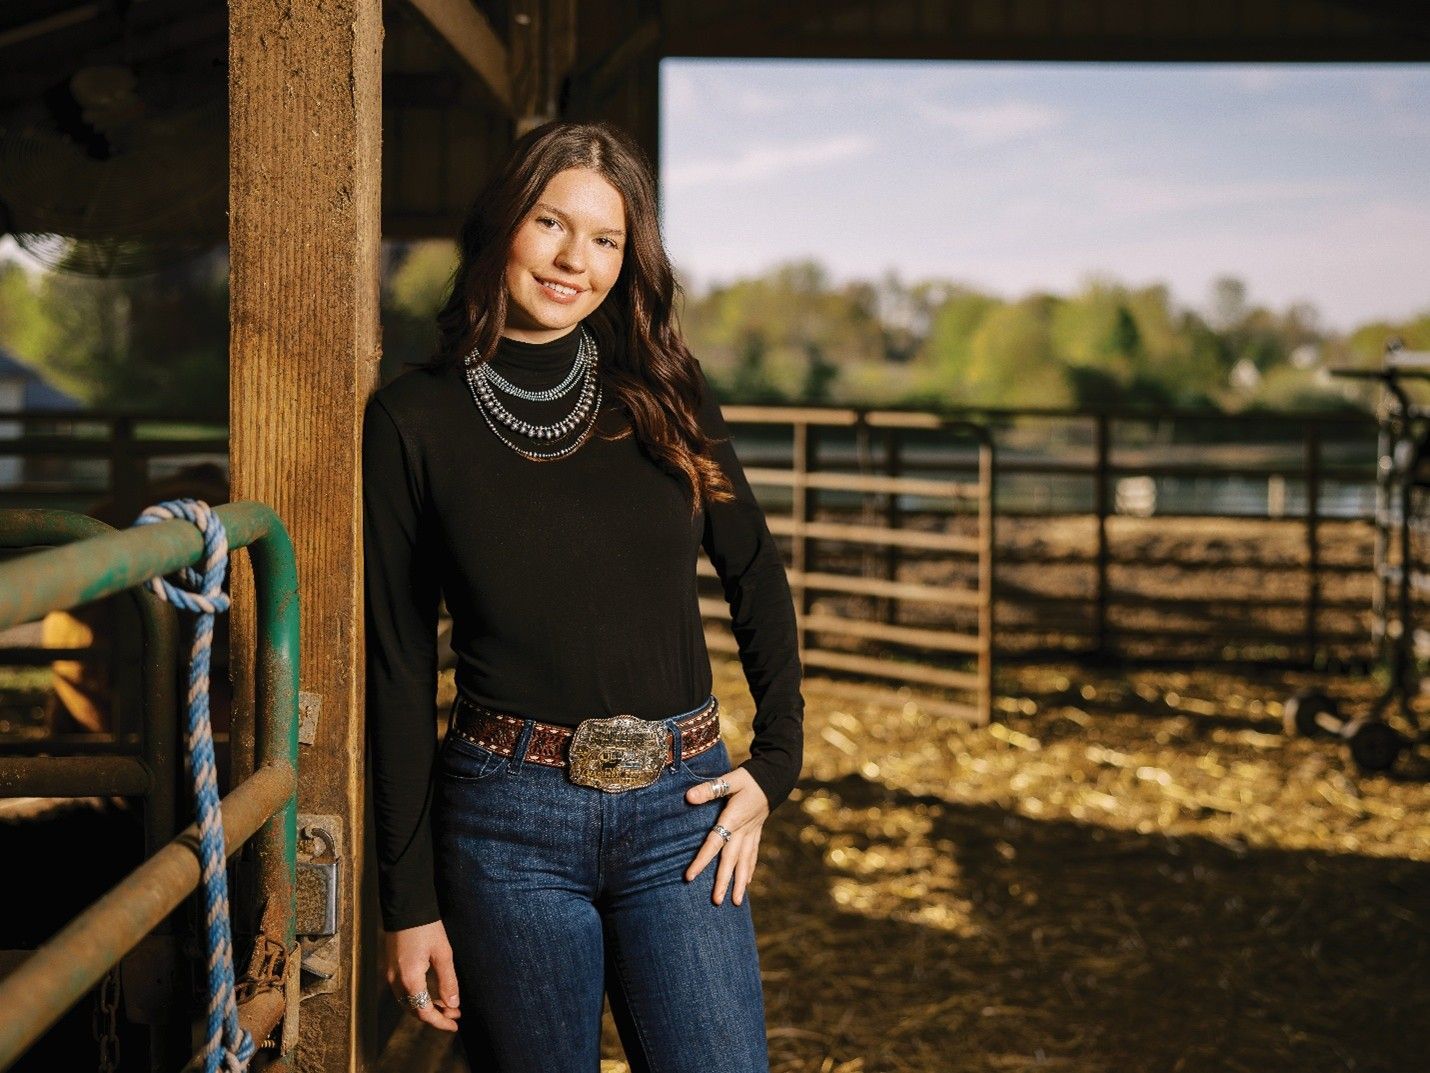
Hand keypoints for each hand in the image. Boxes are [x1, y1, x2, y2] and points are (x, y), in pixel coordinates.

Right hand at [382, 920, 461, 1031]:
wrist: (406, 906)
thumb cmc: (426, 927)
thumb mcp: (443, 953)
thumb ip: (447, 981)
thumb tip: (453, 1004)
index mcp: (409, 979)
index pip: (424, 1011)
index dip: (440, 1021)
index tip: (455, 1024)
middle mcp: (396, 980)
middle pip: (414, 1009)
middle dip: (435, 1015)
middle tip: (455, 1015)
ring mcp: (391, 974)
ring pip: (408, 1002)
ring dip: (426, 1006)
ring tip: (448, 1005)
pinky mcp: (391, 967)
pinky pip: (403, 991)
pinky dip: (418, 997)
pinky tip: (433, 993)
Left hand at [683, 766, 768, 906]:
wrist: (776, 776)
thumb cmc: (750, 777)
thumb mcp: (730, 779)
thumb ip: (710, 789)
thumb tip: (688, 797)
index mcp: (734, 818)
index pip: (715, 842)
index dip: (702, 860)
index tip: (689, 876)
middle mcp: (744, 830)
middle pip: (731, 860)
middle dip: (724, 881)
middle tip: (716, 902)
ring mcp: (752, 833)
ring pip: (745, 862)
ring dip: (740, 882)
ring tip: (735, 902)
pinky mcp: (757, 832)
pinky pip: (753, 855)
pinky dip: (749, 870)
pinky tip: (747, 883)